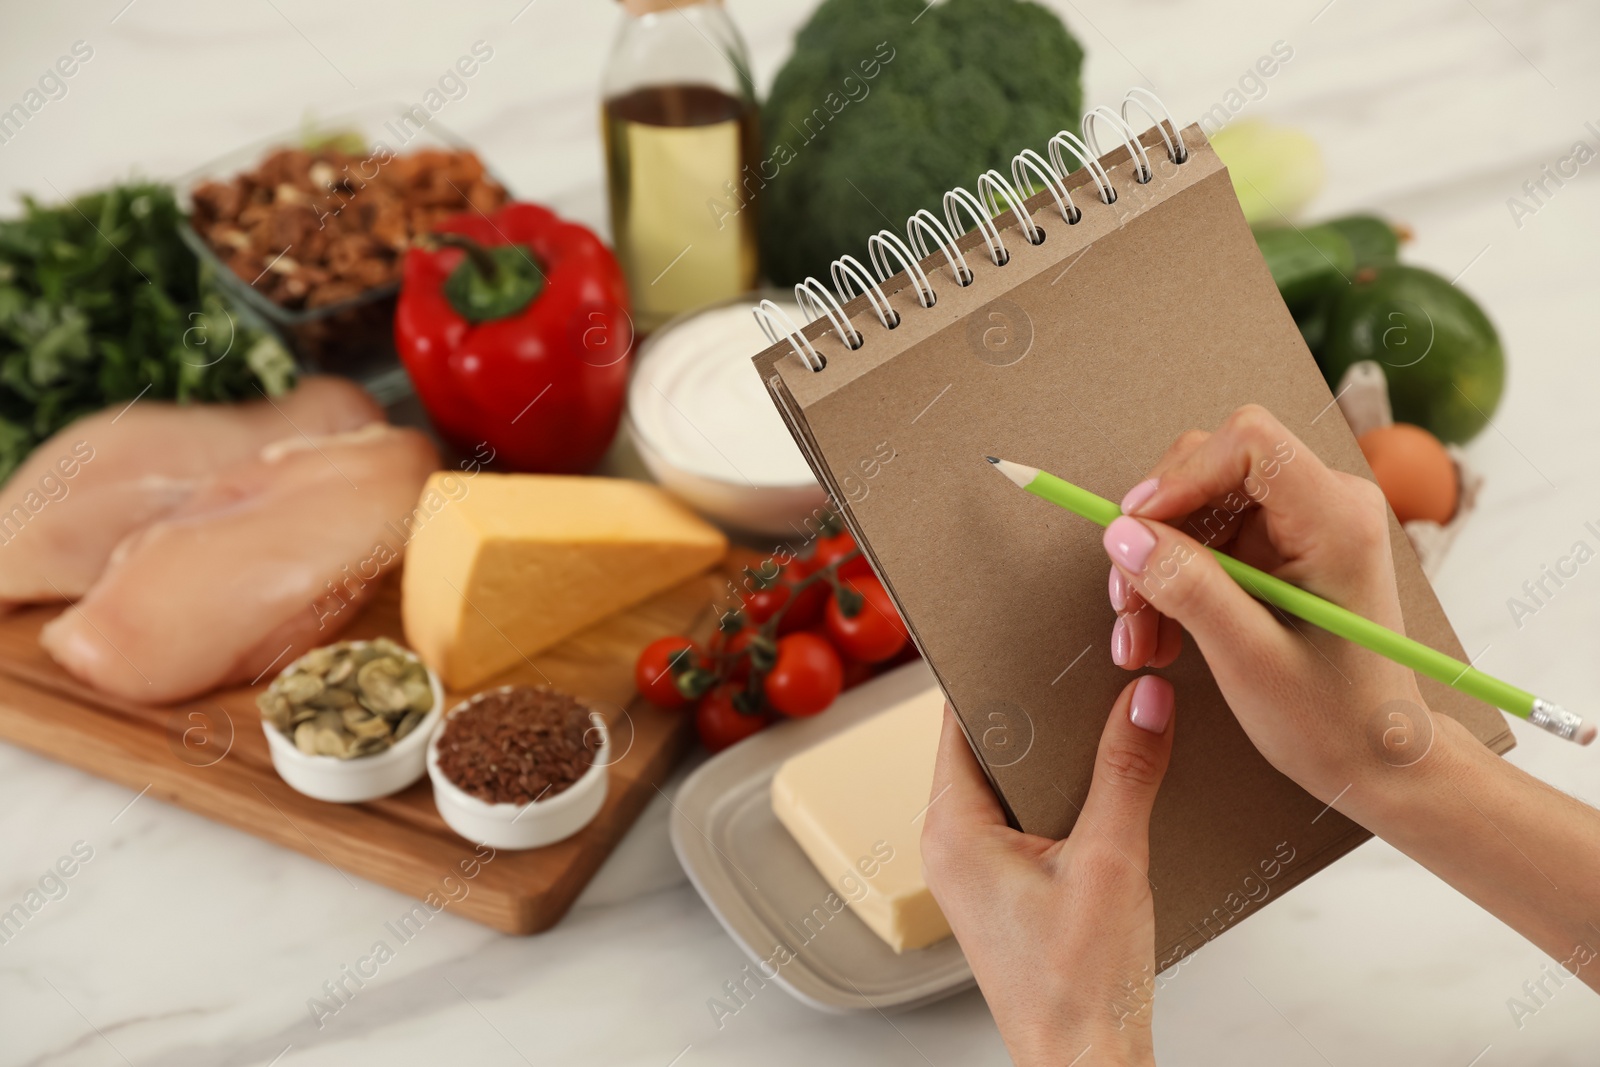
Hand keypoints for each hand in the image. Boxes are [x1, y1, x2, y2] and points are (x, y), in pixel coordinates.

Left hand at [922, 676, 1174, 1066]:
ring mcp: (982, 868)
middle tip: (1085, 666)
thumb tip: (1142, 698)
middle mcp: (955, 844)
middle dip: (1040, 710)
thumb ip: (1126, 771)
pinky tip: (1116, 780)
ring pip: (1018, 781)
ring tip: (1108, 714)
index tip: (1034, 636)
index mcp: (952, 829)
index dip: (996, 673)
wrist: (1086, 1065)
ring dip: (1061, 754)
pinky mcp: (1012, 887)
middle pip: (991, 746)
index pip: (960, 721)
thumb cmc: (1076, 988)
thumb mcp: (1110, 861)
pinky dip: (1072, 794)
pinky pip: (1035, 816)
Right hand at [1100, 404, 1599, 991]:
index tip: (1134, 531)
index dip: (1180, 475)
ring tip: (1139, 637)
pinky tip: (1158, 635)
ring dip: (1155, 567)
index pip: (1248, 442)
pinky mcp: (1279, 549)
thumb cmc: (1335, 719)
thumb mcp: (1250, 660)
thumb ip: (1188, 589)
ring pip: (1197, 506)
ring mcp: (1300, 525)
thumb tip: (1123, 535)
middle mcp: (1325, 504)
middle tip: (1126, 600)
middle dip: (1156, 530)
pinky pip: (1205, 539)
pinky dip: (1172, 583)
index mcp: (1337, 518)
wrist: (1379, 759)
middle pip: (1210, 466)